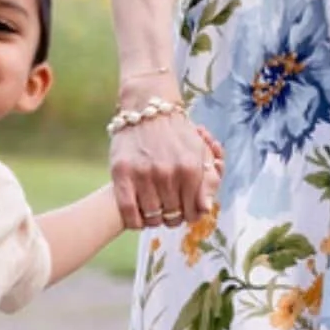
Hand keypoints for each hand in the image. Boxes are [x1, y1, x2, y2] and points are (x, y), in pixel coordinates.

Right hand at [110, 104, 219, 231]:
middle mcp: (168, 173)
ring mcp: (144, 174)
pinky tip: (137, 218)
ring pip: (152, 217)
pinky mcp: (122, 173)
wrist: (147, 108)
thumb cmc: (176, 132)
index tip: (184, 212)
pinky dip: (134, 221)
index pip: (194, 211)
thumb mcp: (200, 152)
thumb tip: (205, 209)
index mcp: (191, 169)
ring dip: (154, 220)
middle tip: (168, 212)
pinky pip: (128, 211)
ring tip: (153, 213)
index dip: (190, 216)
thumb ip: (207, 181)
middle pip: (173, 216)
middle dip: (172, 217)